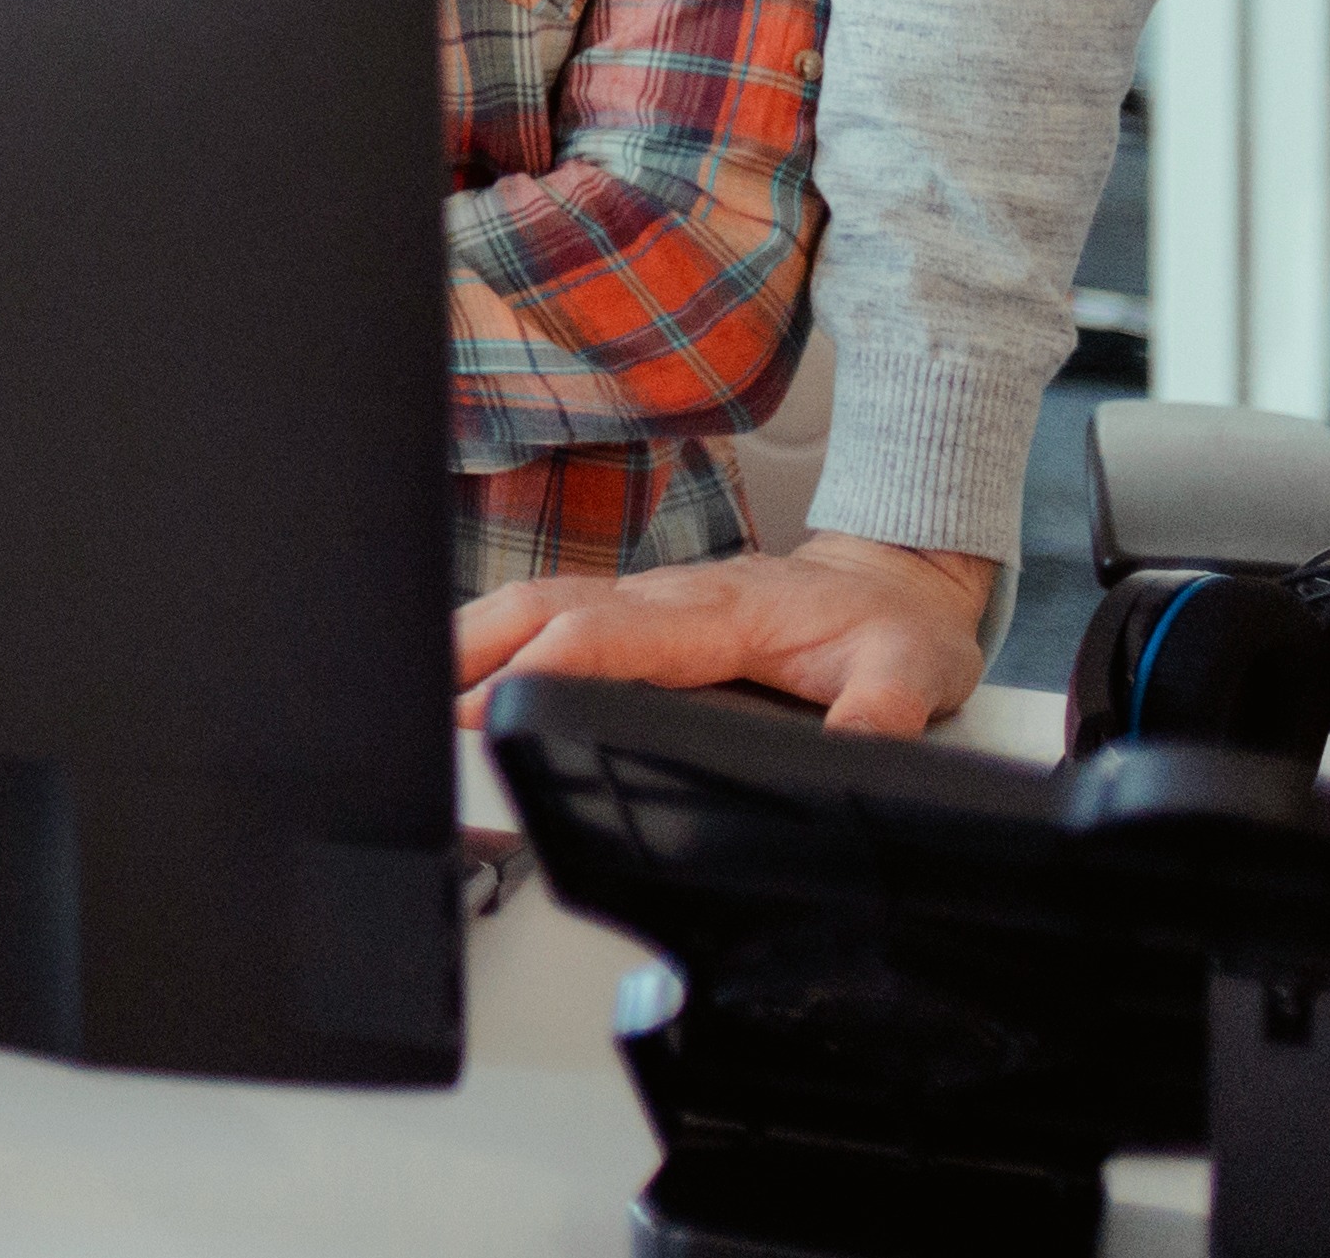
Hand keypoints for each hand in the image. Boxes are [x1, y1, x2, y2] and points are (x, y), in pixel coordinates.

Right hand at [452, 534, 1001, 739]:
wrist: (896, 580)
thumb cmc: (893, 624)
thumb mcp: (914, 669)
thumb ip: (884, 709)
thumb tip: (853, 750)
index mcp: (720, 612)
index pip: (610, 633)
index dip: (543, 664)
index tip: (491, 700)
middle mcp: (669, 597)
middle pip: (545, 604)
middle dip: (475, 644)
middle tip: (420, 697)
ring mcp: (648, 598)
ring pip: (536, 601)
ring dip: (471, 637)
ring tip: (414, 686)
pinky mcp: (638, 610)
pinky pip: (552, 611)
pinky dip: (495, 634)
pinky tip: (461, 667)